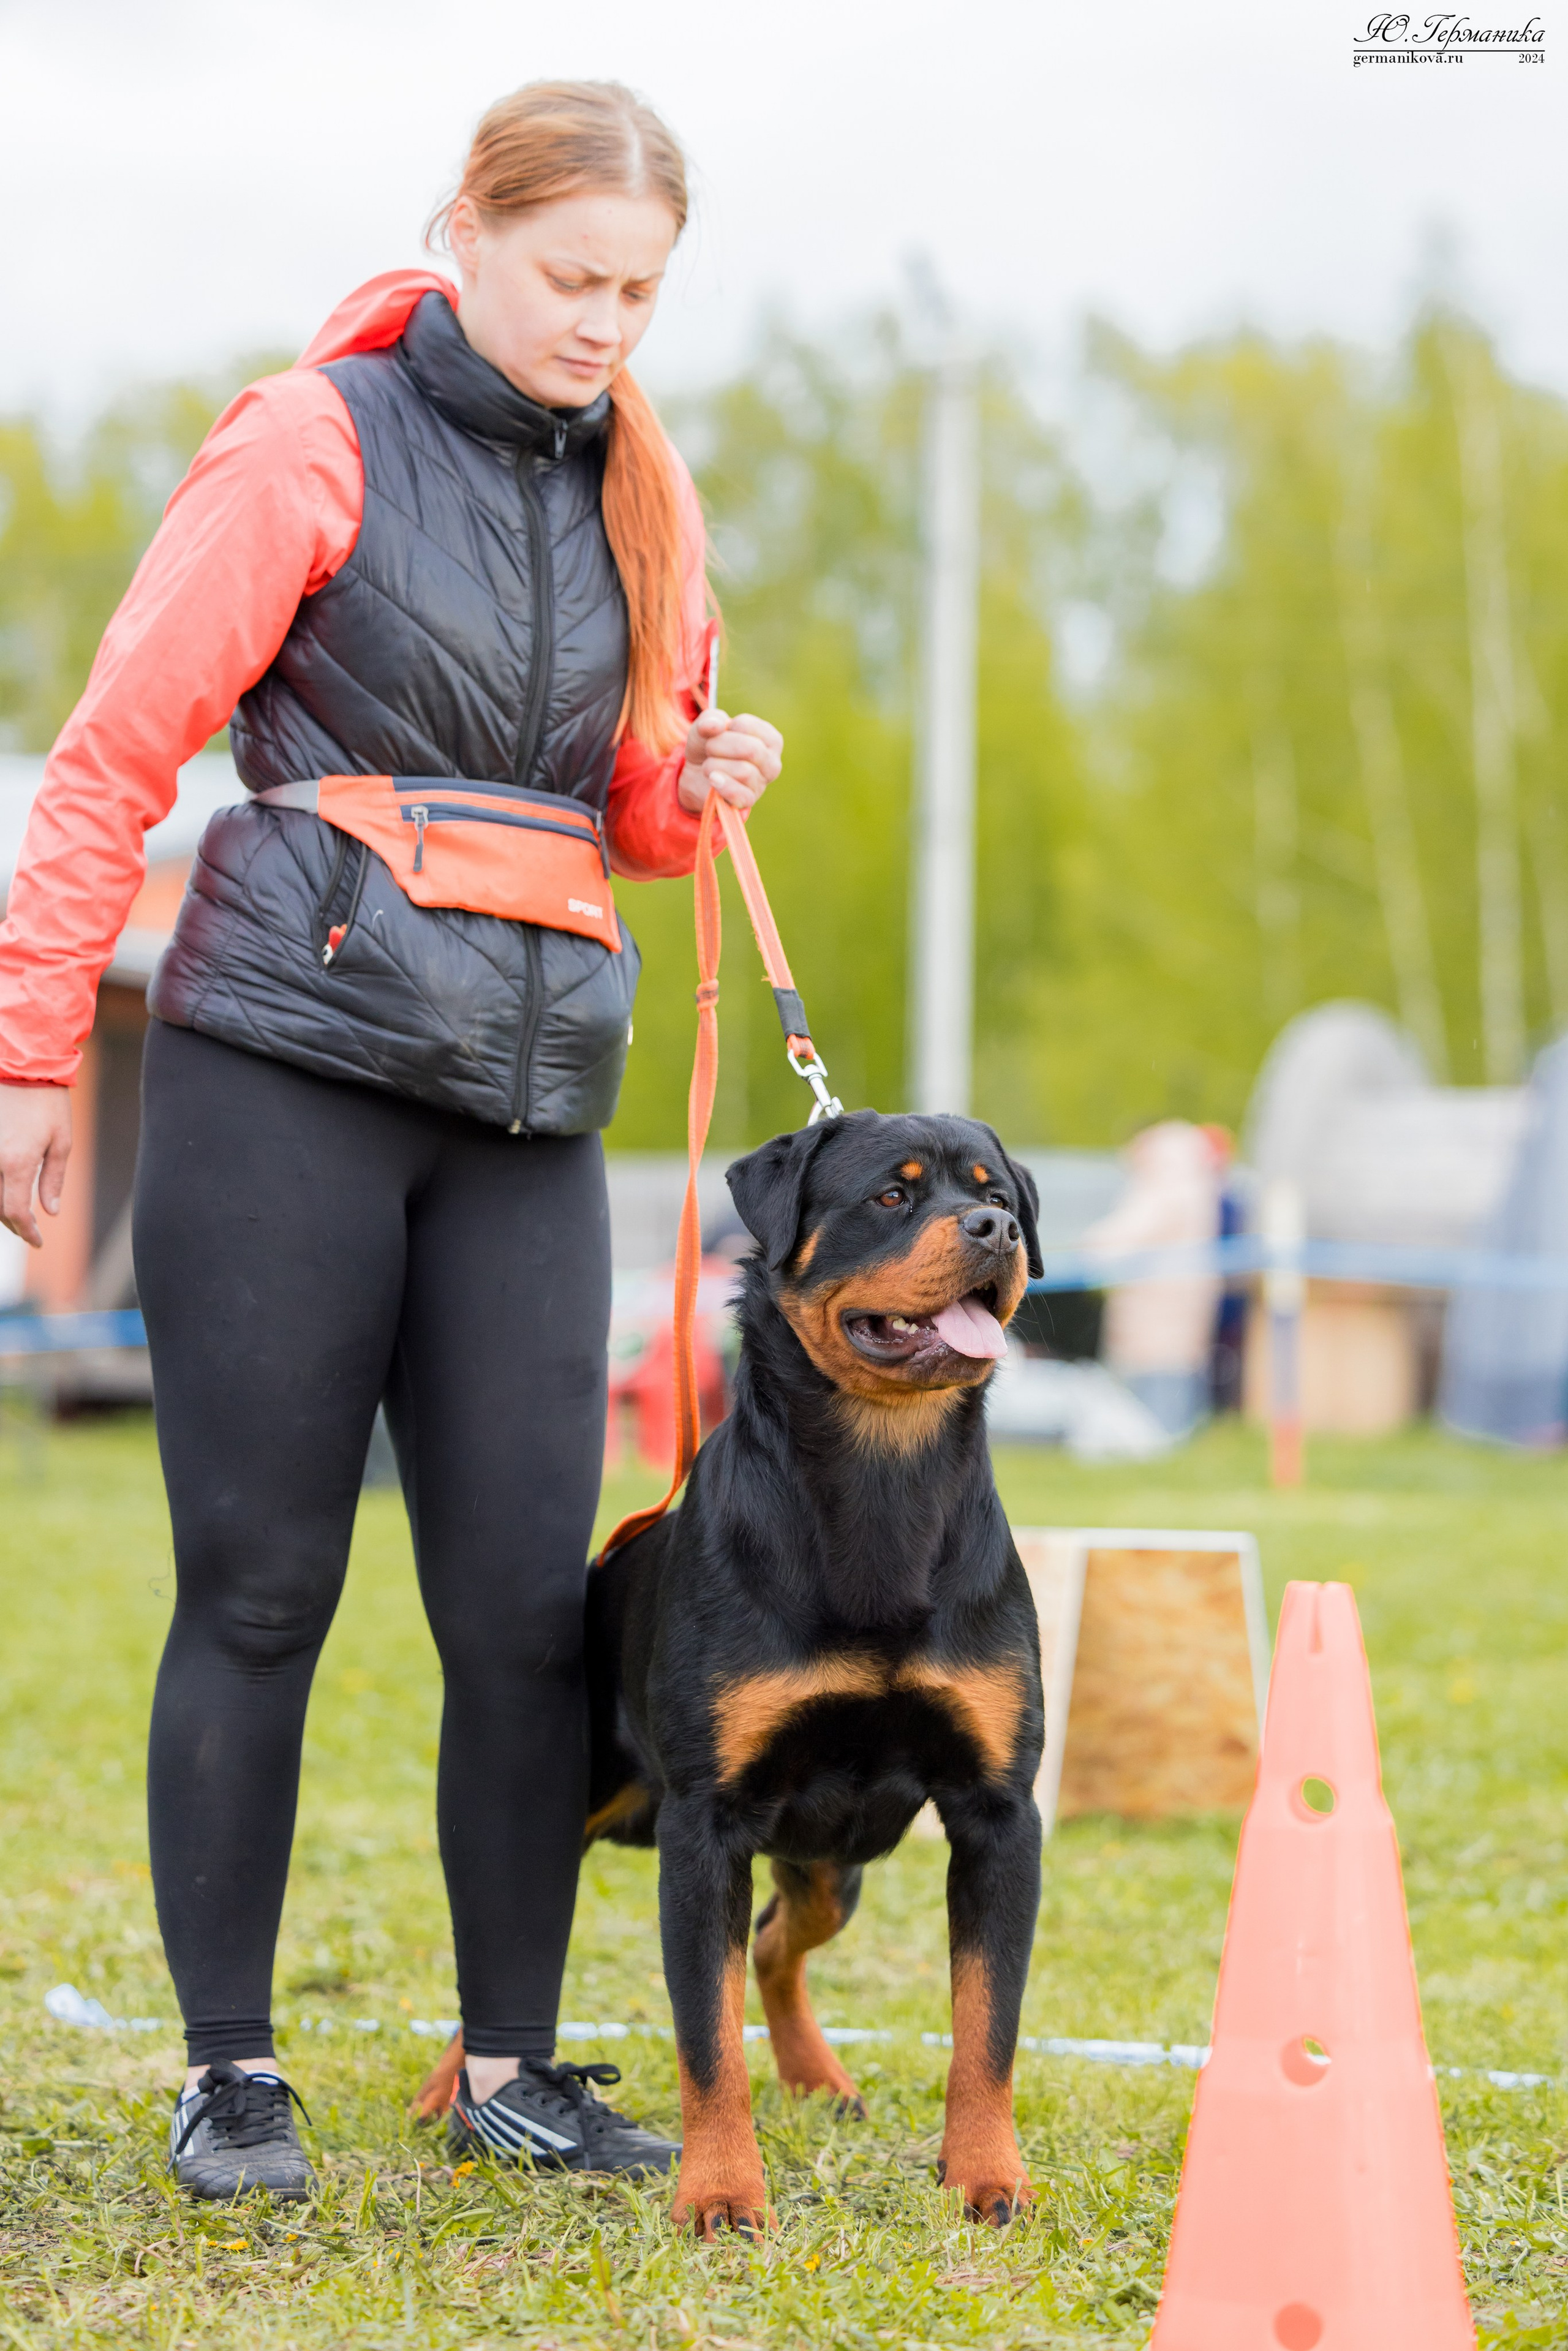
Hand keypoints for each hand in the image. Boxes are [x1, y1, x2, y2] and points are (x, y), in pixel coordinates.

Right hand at [0, 1083, 71, 1248]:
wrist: (23, 1065)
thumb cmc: (47, 1102)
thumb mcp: (61, 1141)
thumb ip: (53, 1179)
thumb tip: (49, 1211)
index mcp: (16, 1162)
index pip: (14, 1212)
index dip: (25, 1231)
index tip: (37, 1241)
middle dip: (12, 1222)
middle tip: (28, 1228)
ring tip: (15, 1213)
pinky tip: (4, 1190)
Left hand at [676, 708, 782, 814]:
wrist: (697, 774)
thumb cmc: (709, 745)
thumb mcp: (705, 726)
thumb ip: (709, 720)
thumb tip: (716, 726)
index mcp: (770, 739)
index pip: (747, 726)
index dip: (725, 727)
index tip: (719, 733)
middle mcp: (772, 762)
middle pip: (751, 749)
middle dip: (719, 746)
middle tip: (709, 749)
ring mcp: (762, 784)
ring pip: (744, 771)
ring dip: (715, 765)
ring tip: (709, 766)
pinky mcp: (748, 801)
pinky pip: (741, 795)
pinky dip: (724, 785)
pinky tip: (713, 779)